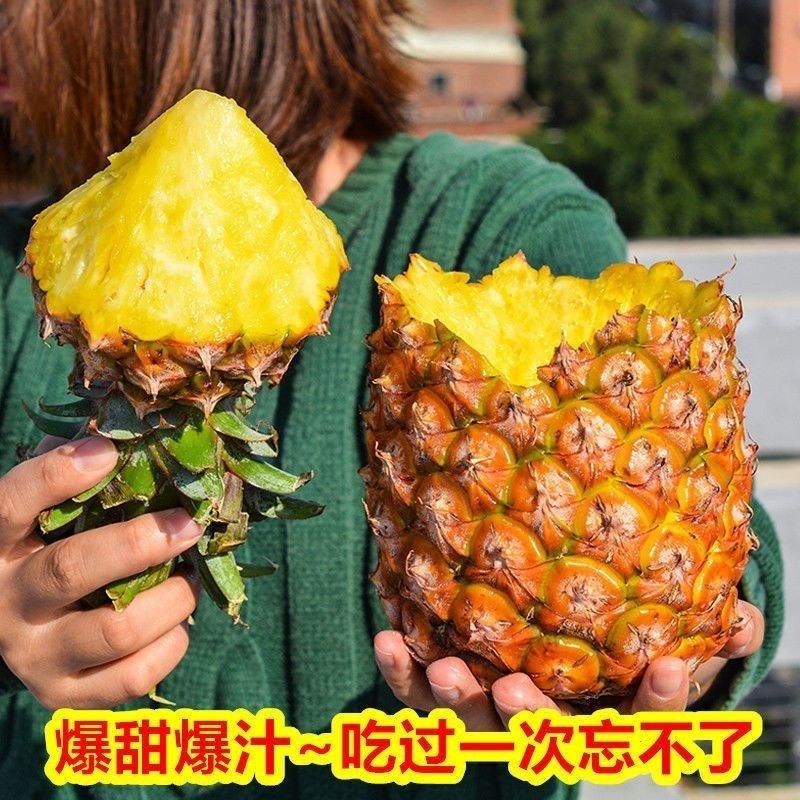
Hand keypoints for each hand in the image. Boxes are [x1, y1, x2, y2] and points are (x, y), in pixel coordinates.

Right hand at [0, 436, 203, 708]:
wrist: (10, 630)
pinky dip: (173, 643)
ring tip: (191, 576)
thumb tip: (130, 430)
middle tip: (188, 523)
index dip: (59, 474)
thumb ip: (72, 470)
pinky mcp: (65, 694)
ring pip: (115, 630)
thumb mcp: (43, 511)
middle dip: (140, 543)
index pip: (12, 503)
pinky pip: (134, 675)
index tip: (109, 451)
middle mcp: (6, 601)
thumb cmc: (43, 549)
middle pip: (70, 571)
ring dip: (173, 597)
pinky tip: (178, 619)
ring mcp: (34, 654)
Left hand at [374, 602, 763, 729]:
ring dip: (456, 702)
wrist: (546, 650)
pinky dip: (402, 673)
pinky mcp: (446, 695)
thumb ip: (703, 632)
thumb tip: (743, 615)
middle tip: (515, 693)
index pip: (638, 724)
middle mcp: (547, 727)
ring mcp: (492, 716)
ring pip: (473, 725)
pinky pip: (419, 695)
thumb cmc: (612, 647)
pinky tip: (387, 639)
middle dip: (529, 722)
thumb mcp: (659, 639)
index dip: (655, 705)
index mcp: (605, 721)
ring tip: (444, 672)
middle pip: (541, 739)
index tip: (669, 669)